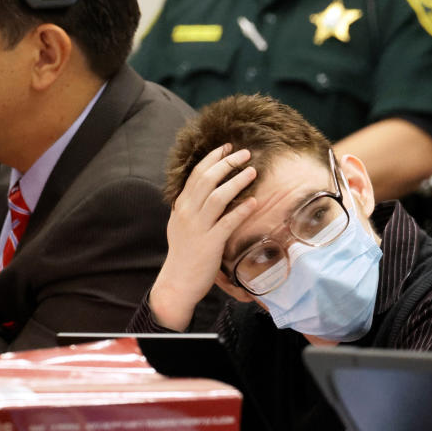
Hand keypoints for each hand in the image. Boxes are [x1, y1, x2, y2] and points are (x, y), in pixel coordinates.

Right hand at [149, 144, 260, 329]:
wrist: (177, 283)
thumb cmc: (184, 254)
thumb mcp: (180, 224)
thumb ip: (190, 207)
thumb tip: (203, 190)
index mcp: (181, 206)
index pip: (196, 175)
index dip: (213, 158)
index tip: (228, 148)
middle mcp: (187, 213)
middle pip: (207, 179)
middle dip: (227, 163)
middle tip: (245, 153)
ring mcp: (198, 227)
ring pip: (218, 197)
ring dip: (236, 181)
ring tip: (252, 171)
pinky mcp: (210, 243)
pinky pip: (228, 222)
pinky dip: (241, 210)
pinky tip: (254, 201)